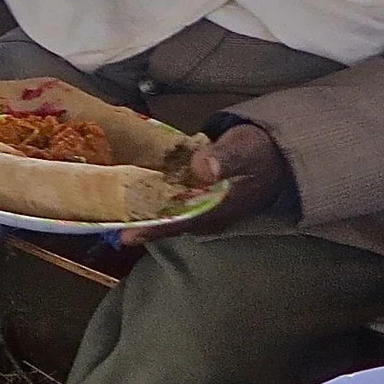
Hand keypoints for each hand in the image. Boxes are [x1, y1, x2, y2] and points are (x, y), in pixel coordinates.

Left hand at [121, 123, 289, 244]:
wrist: (279, 154)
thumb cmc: (259, 151)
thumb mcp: (245, 150)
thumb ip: (225, 158)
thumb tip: (204, 168)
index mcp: (217, 209)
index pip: (180, 223)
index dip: (152, 228)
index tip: (125, 234)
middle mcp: (207, 214)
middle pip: (167, 223)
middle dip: (138, 223)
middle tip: (104, 219)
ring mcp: (203, 208)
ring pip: (167, 214)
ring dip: (140, 211)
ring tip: (108, 207)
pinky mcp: (198, 197)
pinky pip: (170, 201)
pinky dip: (150, 197)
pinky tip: (129, 189)